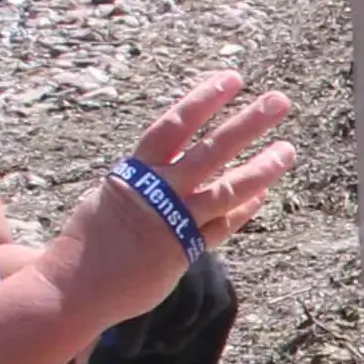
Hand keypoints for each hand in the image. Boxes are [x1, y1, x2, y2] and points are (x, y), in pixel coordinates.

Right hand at [51, 71, 300, 322]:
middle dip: (247, 124)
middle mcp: (158, 193)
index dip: (202, 99)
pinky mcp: (184, 252)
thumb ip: (141, 180)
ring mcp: (174, 223)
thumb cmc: (87, 239)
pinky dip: (243, 210)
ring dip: (261, 169)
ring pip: (227, 190)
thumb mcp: (108, 196)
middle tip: (280, 100)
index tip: (232, 78)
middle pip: (210, 151)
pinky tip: (264, 195)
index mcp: (134, 172)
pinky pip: (222, 227)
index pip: (173, 126)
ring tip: (288, 150)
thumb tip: (162, 163)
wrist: (74, 286)